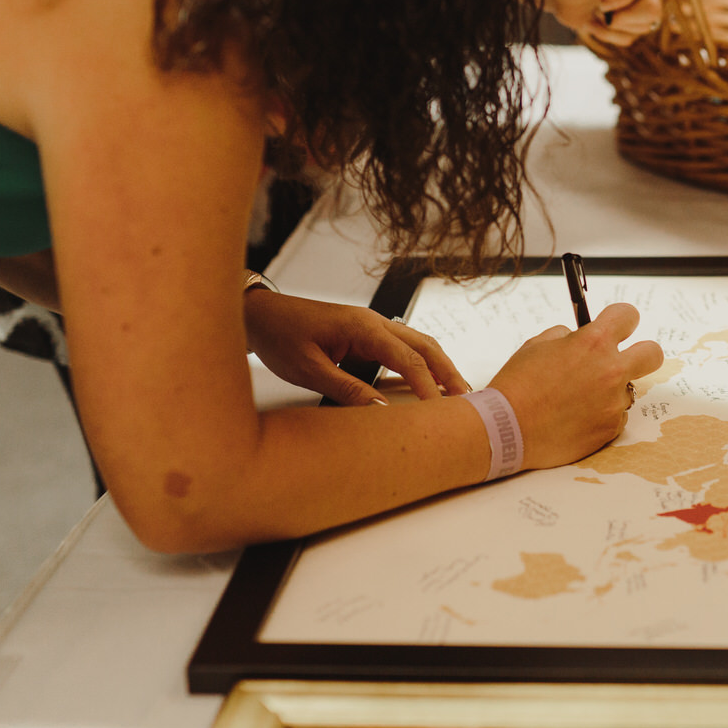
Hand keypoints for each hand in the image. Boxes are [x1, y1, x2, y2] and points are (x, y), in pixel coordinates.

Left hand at [243, 290, 469, 405]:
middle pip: (424, 345)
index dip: (427, 385)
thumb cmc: (280, 337)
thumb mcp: (308, 369)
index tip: (440, 408)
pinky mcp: (365, 334)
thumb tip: (380, 411)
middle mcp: (373, 322)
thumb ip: (345, 389)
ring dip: (438, 366)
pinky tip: (426, 380)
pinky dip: (420, 363)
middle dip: (447, 371)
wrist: (260, 316)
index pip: (407, 358)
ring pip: (417, 343)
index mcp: (362, 327)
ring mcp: (371, 326)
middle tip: (467, 398)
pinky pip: (402, 347)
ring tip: (456, 392)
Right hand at [487, 302, 663, 468]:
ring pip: (627, 389)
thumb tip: (580, 337)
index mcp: (593, 342)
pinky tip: (575, 418)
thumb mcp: (537, 345)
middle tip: (623, 359)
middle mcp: (611, 371)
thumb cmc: (517, 386)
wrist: (506, 430)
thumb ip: (567, 336)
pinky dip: (601, 415)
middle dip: (642, 353)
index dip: (622, 319)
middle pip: (653, 353)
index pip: (628, 315)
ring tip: (578, 399)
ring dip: (610, 390)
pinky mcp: (610, 429)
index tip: (619, 325)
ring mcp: (613, 402)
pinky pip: (615, 415)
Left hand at [544, 0, 661, 46]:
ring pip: (643, 27)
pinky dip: (606, 36)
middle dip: (625, 18)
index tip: (602, 3)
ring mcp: (641, 7)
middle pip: (653, 10)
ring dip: (612, 28)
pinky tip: (593, 23)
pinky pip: (628, 39)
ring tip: (593, 14)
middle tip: (602, 14)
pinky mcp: (632, 25)